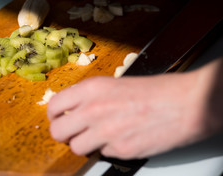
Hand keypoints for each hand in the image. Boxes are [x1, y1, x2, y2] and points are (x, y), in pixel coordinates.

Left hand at [47, 59, 222, 158]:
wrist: (185, 103)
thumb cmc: (154, 90)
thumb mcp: (114, 83)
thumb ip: (90, 96)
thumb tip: (73, 107)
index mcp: (91, 89)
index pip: (54, 106)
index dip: (54, 114)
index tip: (58, 117)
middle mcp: (94, 111)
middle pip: (57, 131)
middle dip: (63, 132)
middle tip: (72, 131)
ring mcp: (106, 133)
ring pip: (76, 147)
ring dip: (84, 143)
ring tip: (98, 135)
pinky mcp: (120, 150)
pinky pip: (103, 154)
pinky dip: (109, 148)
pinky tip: (122, 137)